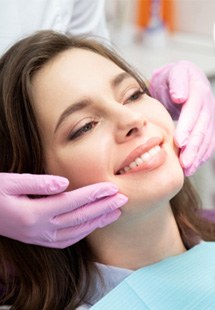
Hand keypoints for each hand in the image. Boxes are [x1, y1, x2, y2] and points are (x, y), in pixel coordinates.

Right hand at [0, 173, 126, 247]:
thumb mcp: (11, 182)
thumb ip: (39, 183)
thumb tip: (65, 183)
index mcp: (33, 213)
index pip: (72, 202)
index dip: (94, 195)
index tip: (112, 188)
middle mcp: (39, 229)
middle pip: (79, 218)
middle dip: (103, 208)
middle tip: (123, 200)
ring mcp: (39, 237)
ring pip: (76, 232)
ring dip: (98, 222)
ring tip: (115, 212)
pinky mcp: (39, 240)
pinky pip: (67, 240)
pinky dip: (84, 232)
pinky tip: (94, 225)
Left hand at [149, 60, 214, 175]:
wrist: (184, 80)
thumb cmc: (173, 78)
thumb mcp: (174, 73)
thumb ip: (177, 82)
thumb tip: (180, 97)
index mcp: (198, 91)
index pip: (193, 111)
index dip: (187, 127)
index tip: (180, 142)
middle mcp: (208, 105)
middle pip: (202, 128)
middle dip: (193, 147)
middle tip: (184, 163)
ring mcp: (210, 117)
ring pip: (206, 139)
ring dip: (197, 156)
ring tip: (187, 169)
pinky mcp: (209, 126)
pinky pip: (208, 143)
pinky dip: (201, 156)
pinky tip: (193, 167)